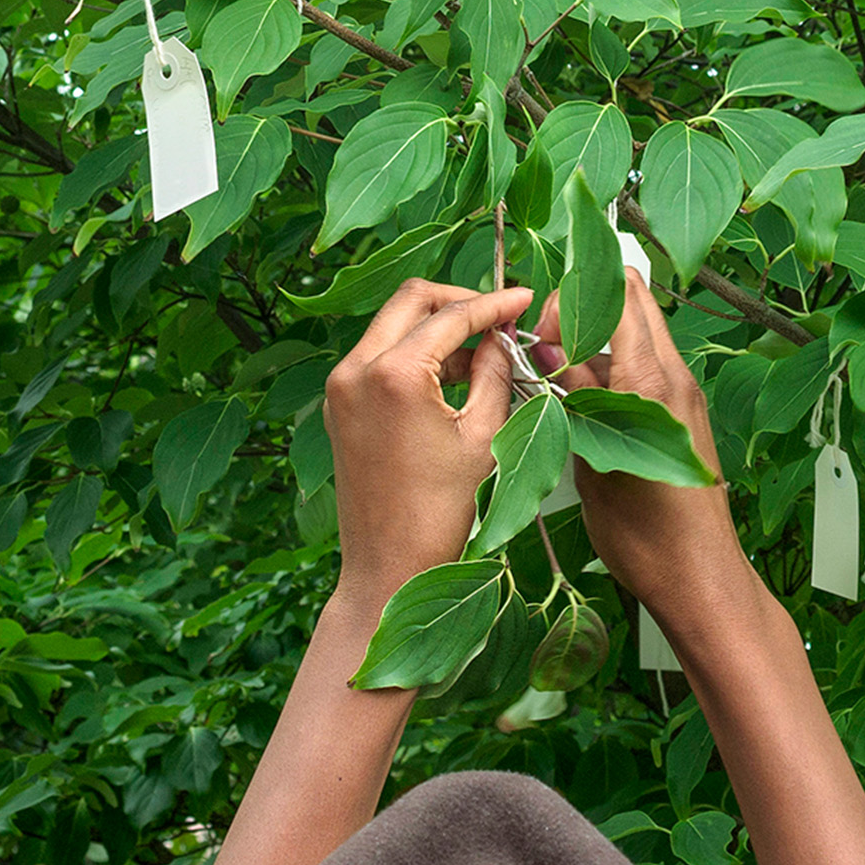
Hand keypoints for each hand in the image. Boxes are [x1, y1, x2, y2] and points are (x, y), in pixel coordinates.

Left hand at [319, 281, 538, 594]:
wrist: (389, 566)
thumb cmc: (442, 511)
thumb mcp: (484, 434)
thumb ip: (494, 371)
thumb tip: (502, 334)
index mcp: (390, 373)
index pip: (449, 316)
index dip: (494, 303)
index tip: (526, 298)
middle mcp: (353, 370)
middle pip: (410, 302)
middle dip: (459, 301)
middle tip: (501, 315)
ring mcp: (339, 388)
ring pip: (392, 327)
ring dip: (438, 329)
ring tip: (489, 352)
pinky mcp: (338, 406)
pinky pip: (379, 359)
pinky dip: (416, 356)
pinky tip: (456, 375)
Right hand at [554, 259, 745, 612]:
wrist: (696, 576)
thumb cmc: (645, 533)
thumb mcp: (591, 460)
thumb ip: (571, 395)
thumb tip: (542, 346)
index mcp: (652, 382)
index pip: (622, 295)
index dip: (574, 297)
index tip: (540, 334)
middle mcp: (674, 379)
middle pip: (634, 304)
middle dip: (584, 308)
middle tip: (544, 344)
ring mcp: (681, 396)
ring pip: (634, 340)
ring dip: (592, 346)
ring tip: (551, 380)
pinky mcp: (679, 417)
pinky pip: (640, 374)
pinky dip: (606, 375)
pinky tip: (575, 408)